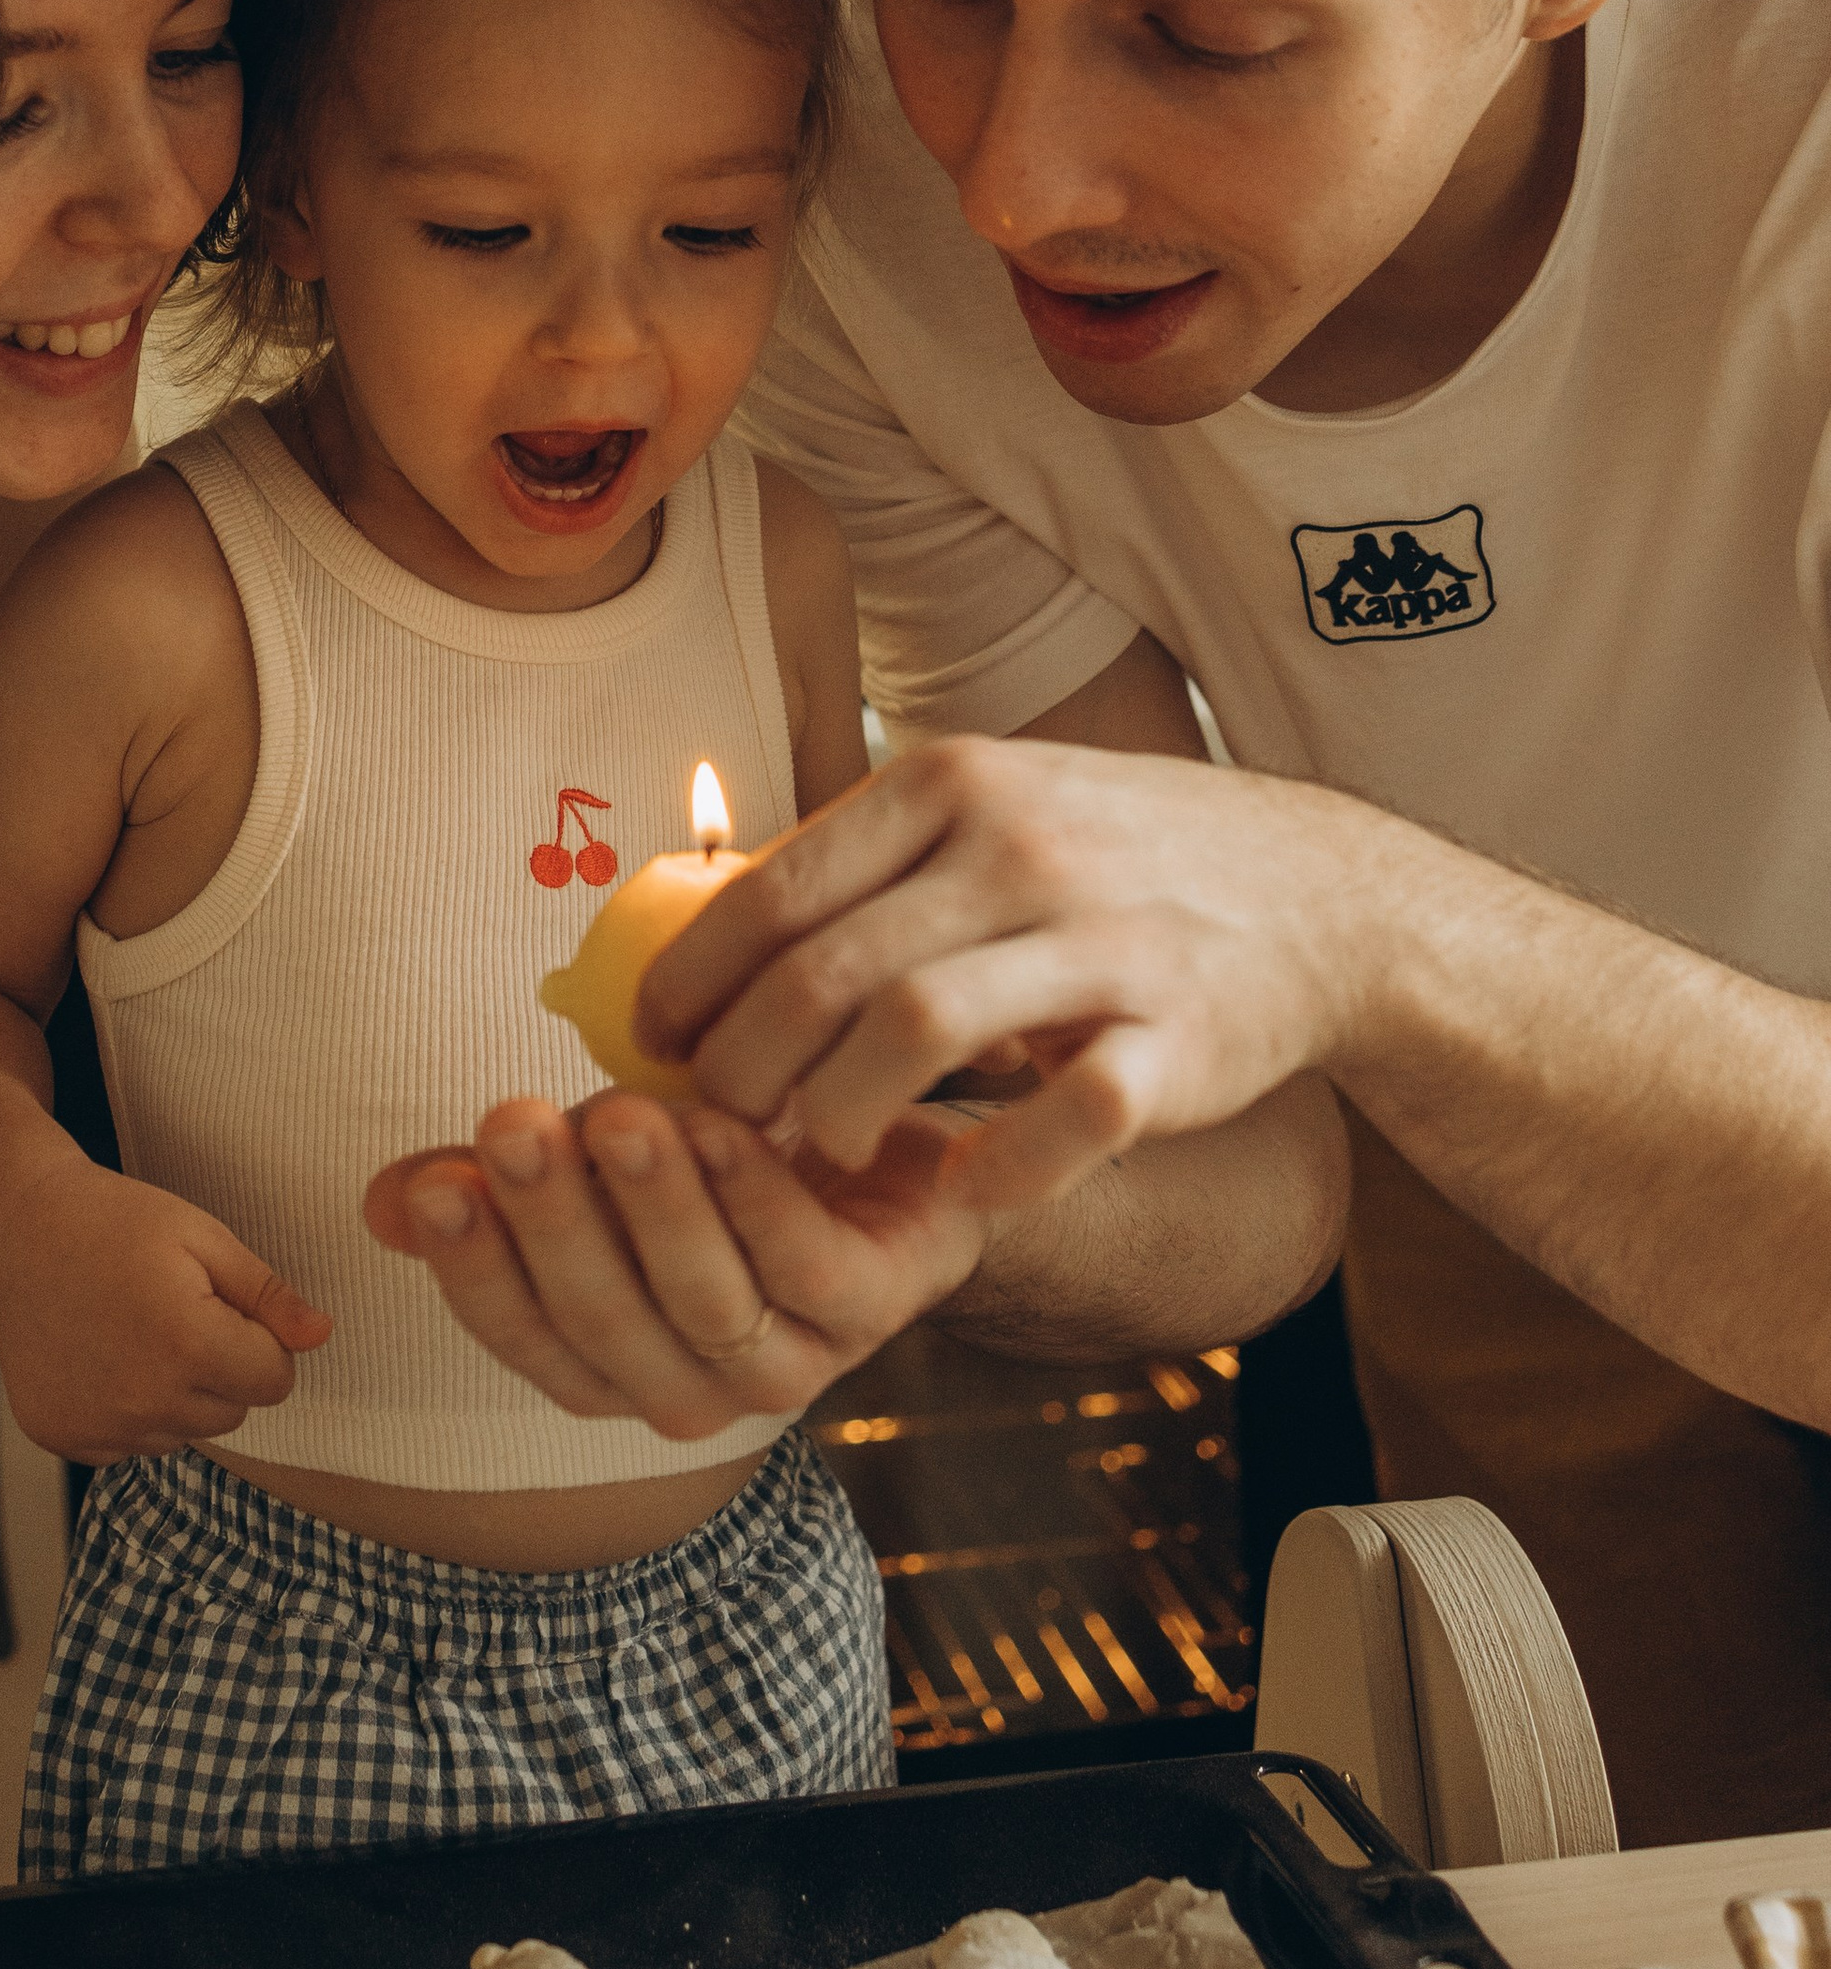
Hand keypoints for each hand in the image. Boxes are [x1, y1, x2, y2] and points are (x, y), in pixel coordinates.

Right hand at [0, 1162, 330, 1463]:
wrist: (19, 1230)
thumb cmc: (113, 1223)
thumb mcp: (203, 1237)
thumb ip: (267, 1294)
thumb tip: (321, 1334)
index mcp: (188, 1344)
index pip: (275, 1381)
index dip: (262, 1341)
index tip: (226, 1306)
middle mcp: (144, 1399)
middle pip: (233, 1412)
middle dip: (222, 1367)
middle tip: (176, 1311)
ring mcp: (99, 1426)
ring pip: (182, 1432)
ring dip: (175, 1394)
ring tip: (136, 1332)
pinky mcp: (64, 1437)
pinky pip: (129, 1445)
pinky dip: (127, 1412)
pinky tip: (103, 1359)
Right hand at [363, 1088, 997, 1437]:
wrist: (878, 1151)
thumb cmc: (714, 1163)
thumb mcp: (595, 1169)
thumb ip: (498, 1187)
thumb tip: (382, 1204)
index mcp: (608, 1363)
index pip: (521, 1335)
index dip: (474, 1268)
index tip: (436, 1182)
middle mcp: (688, 1386)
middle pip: (606, 1321)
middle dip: (554, 1222)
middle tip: (513, 1123)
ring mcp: (784, 1361)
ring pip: (703, 1300)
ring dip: (655, 1206)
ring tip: (616, 1114)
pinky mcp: (866, 1311)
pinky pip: (801, 1266)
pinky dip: (753, 1194)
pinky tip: (716, 1121)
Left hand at [633, 733, 1379, 1195]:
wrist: (1316, 888)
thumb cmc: (1111, 854)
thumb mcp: (989, 805)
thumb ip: (869, 859)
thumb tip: (707, 925)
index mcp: (954, 783)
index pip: (780, 886)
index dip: (696, 978)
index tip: (652, 1041)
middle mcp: (1021, 846)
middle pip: (828, 969)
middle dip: (747, 1064)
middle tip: (719, 1121)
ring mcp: (1104, 938)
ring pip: (917, 1029)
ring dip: (840, 1110)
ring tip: (817, 1151)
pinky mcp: (1179, 1036)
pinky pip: (1067, 1114)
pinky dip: (998, 1165)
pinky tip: (960, 1185)